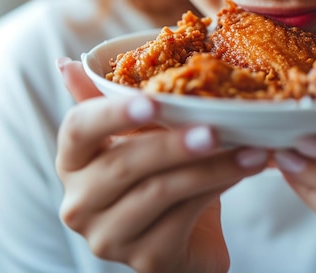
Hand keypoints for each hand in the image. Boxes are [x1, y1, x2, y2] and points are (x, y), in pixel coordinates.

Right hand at [55, 59, 268, 272]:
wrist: (185, 234)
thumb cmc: (156, 176)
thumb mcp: (134, 136)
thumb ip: (106, 102)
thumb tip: (65, 63)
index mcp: (72, 162)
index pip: (77, 130)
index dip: (112, 114)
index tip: (152, 103)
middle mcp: (79, 203)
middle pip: (124, 165)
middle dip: (173, 144)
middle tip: (215, 129)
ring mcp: (109, 237)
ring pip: (160, 192)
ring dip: (211, 167)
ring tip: (250, 148)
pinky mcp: (146, 260)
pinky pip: (185, 217)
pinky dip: (219, 188)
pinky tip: (245, 169)